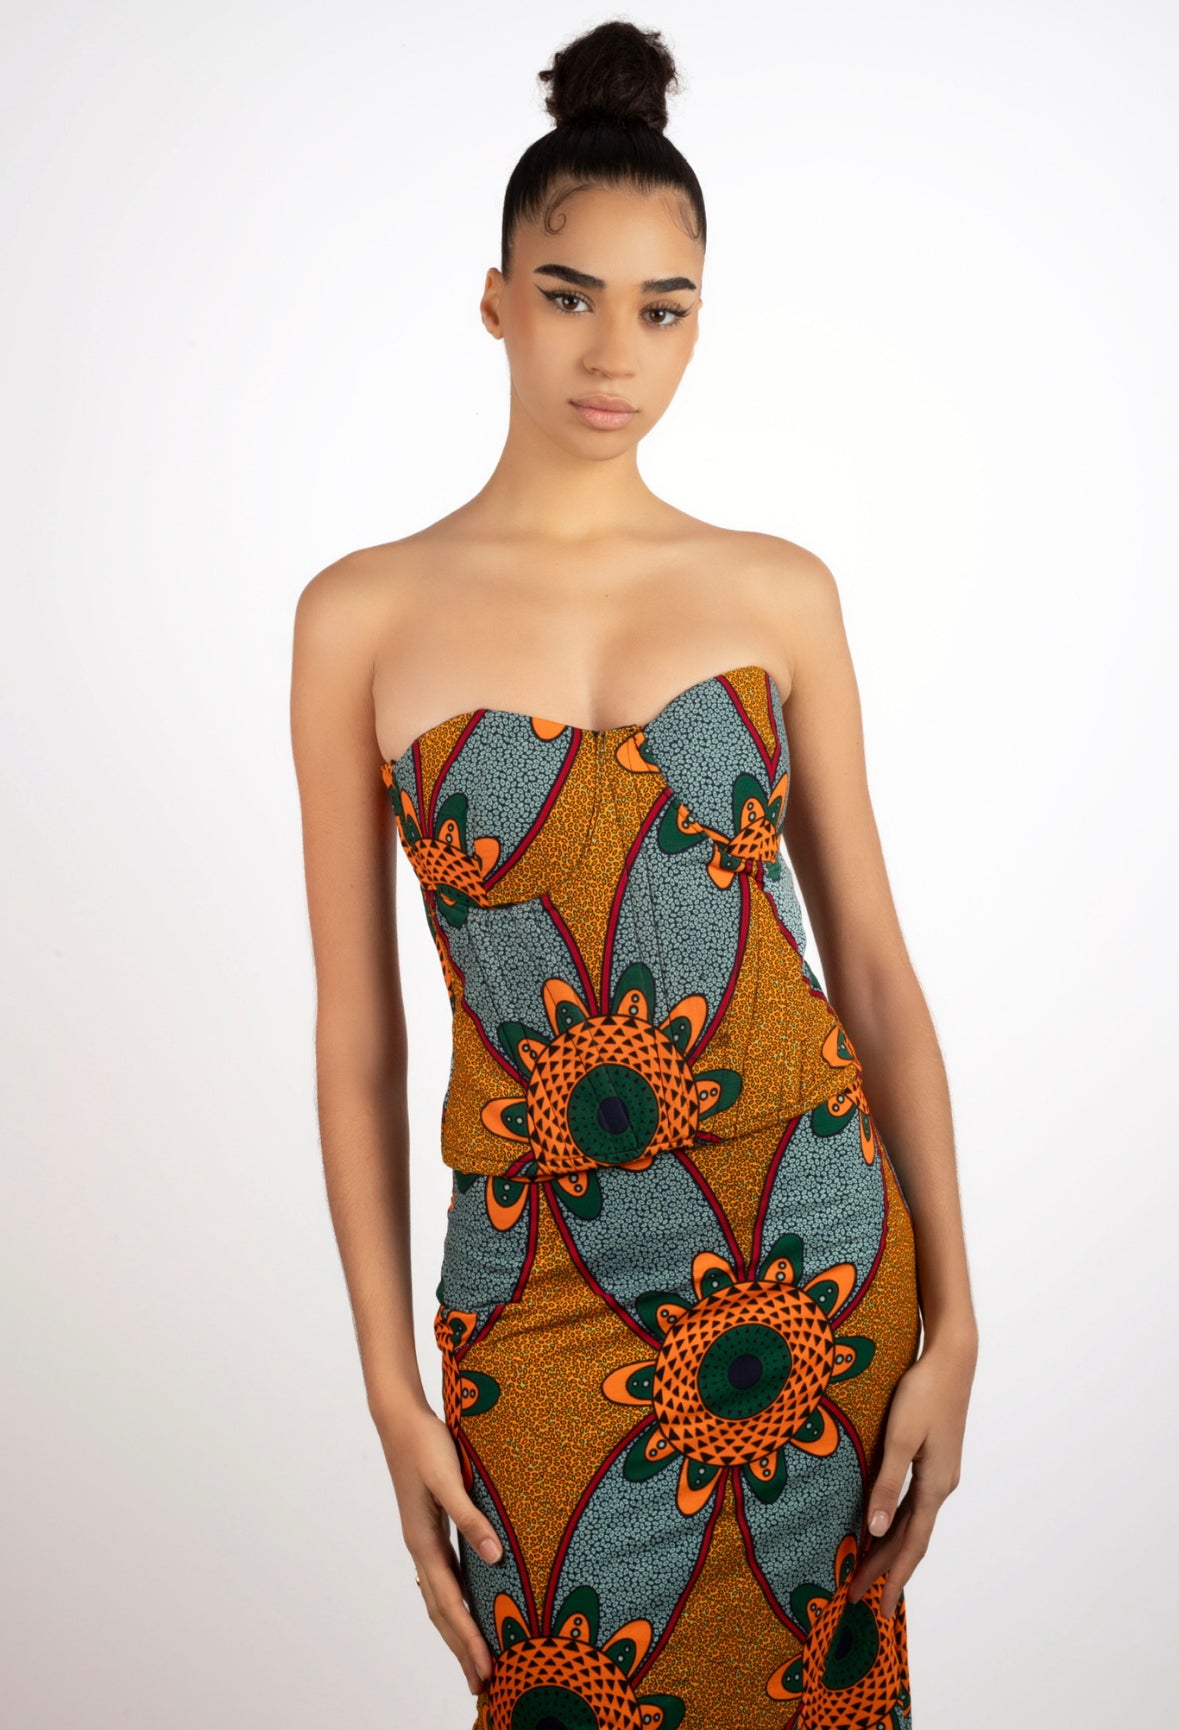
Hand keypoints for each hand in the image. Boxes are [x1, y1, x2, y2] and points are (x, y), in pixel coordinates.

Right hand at [376, 1401, 504, 1695]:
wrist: (400, 1420)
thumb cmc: (425, 1446)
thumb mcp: (449, 1478)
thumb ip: (470, 1516)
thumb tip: (494, 1556)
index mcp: (424, 1542)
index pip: (449, 1603)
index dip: (468, 1638)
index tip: (486, 1669)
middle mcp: (421, 1549)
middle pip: (442, 1611)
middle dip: (461, 1648)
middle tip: (482, 1684)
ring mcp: (423, 1541)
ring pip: (440, 1598)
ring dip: (456, 1631)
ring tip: (473, 1659)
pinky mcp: (430, 1530)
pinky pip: (444, 1578)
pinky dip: (454, 1603)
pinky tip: (466, 1608)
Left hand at [846, 1331, 975, 1617]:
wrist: (952, 1360)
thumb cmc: (923, 1393)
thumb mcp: (899, 1437)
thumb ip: (887, 1483)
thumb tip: (875, 1529)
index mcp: (934, 1486)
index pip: (911, 1544)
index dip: (893, 1575)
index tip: (879, 1606)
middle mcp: (941, 1486)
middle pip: (910, 1538)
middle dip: (885, 1568)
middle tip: (858, 1597)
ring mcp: (940, 1474)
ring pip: (912, 1522)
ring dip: (890, 1547)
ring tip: (866, 1570)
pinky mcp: (935, 1460)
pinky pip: (913, 1503)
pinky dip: (896, 1522)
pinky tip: (882, 1525)